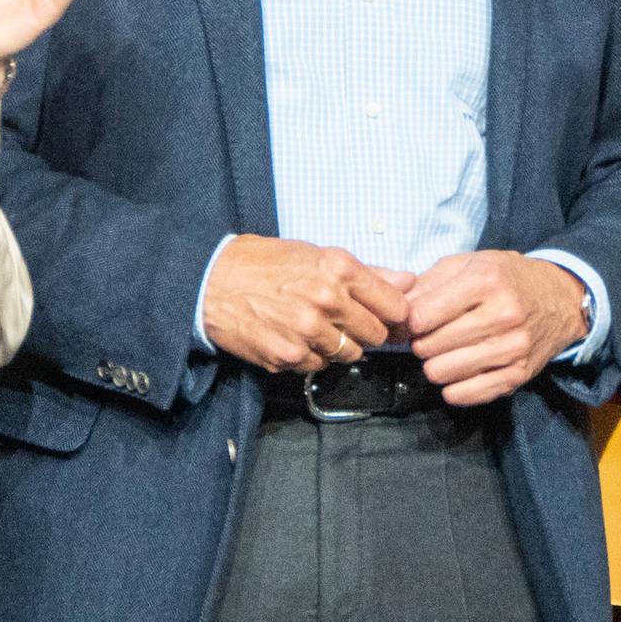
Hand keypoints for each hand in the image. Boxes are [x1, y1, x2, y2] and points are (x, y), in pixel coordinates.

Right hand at [200, 235, 410, 373]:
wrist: (211, 281)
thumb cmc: (266, 263)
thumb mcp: (317, 255)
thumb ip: (368, 272)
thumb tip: (410, 281)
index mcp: (339, 269)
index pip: (395, 306)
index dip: (393, 313)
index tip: (385, 315)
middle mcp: (327, 300)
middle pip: (375, 334)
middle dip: (365, 330)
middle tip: (343, 321)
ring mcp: (308, 332)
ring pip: (350, 354)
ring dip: (339, 346)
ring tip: (314, 327)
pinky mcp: (288, 357)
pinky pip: (319, 366)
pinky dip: (311, 357)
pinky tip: (293, 338)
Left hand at [408, 251, 593, 406]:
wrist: (560, 299)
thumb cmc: (506, 278)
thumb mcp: (468, 264)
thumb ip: (427, 283)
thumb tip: (394, 311)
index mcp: (486, 281)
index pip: (422, 316)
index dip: (410, 321)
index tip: (417, 320)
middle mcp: (503, 314)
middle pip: (429, 346)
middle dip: (421, 343)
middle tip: (431, 336)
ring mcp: (513, 348)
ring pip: (442, 373)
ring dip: (435, 365)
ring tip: (445, 352)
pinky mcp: (519, 375)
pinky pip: (465, 394)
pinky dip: (453, 387)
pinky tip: (459, 372)